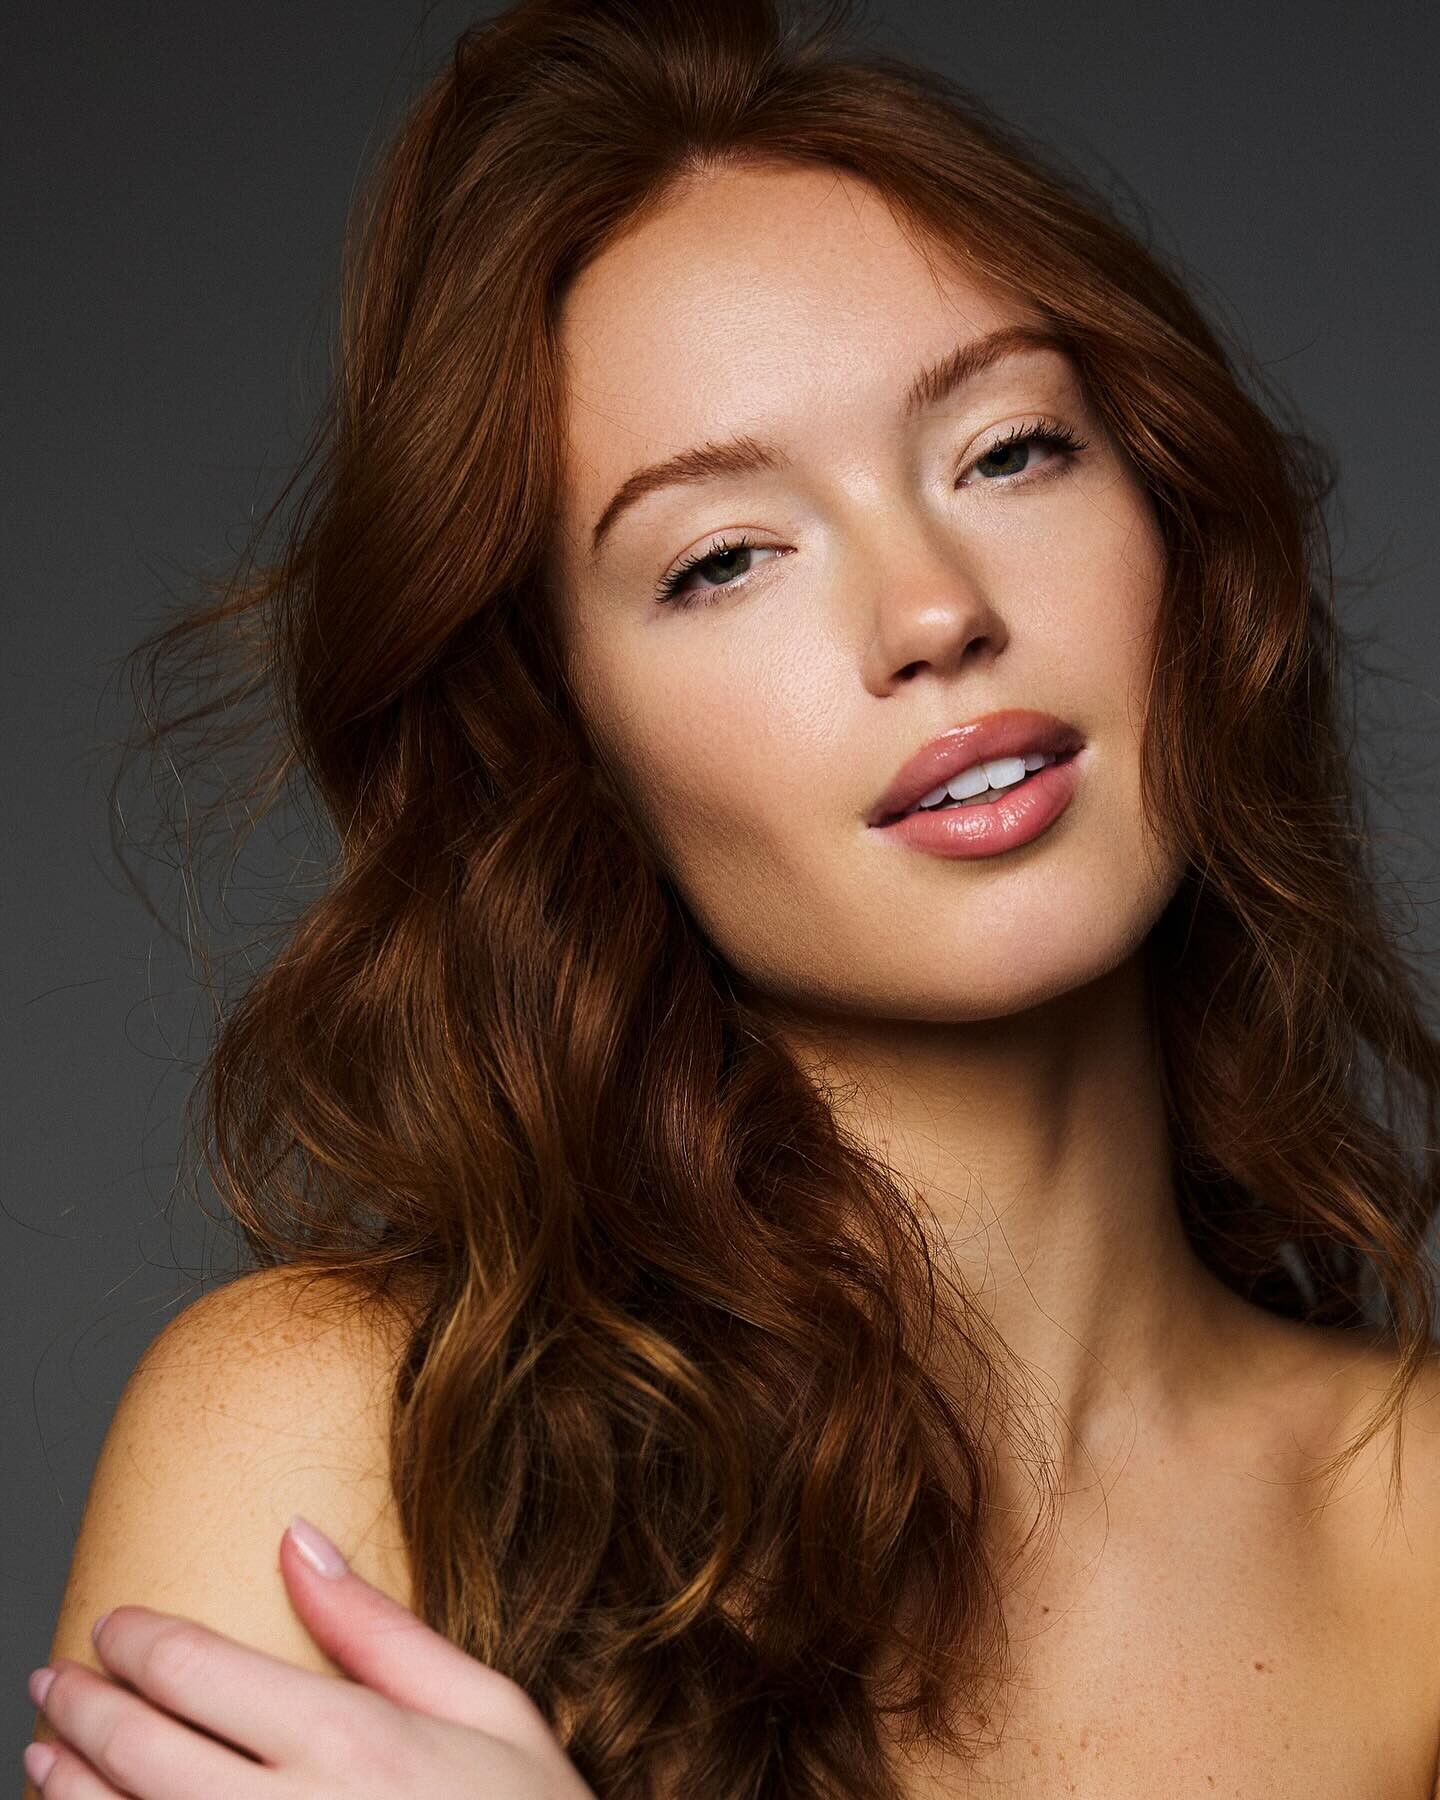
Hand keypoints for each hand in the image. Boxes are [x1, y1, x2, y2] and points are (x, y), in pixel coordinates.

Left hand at [25, 1515, 597, 1796]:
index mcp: (350, 1741)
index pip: (197, 1671)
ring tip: (43, 1758)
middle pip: (140, 1751)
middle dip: (82, 1709)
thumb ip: (380, 1630)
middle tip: (50, 1683)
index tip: (112, 1626)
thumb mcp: (487, 1710)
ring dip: (68, 1793)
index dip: (136, 1643)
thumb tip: (296, 1542)